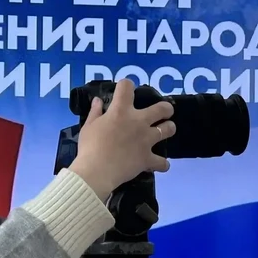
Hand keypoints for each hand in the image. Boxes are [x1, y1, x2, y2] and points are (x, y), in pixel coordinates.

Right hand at [68, 79, 175, 198]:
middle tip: (162, 112)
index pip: (127, 86)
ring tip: (163, 132)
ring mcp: (146, 140)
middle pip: (162, 108)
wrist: (96, 172)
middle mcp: (138, 122)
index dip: (126, 86)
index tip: (125, 91)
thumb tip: (98, 101)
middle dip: (165, 108)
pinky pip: (162, 162)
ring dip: (168, 129)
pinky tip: (158, 164)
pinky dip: (161, 164)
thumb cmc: (89, 147)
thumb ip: (95, 112)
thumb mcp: (88, 127)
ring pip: (168, 129)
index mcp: (121, 111)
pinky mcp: (148, 158)